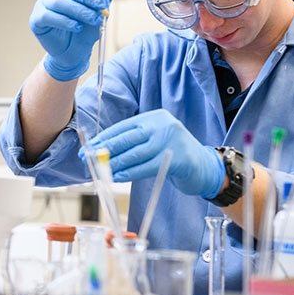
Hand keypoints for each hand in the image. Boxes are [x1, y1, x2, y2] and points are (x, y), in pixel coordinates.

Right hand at [29, 0, 118, 80]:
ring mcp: (42, 4)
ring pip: (59, 2)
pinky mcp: (36, 19)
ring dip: (80, 10)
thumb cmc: (84, 29)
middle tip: (104, 6)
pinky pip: (49, 16)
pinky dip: (65, 21)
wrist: (73, 52)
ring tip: (95, 20)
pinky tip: (78, 27)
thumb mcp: (98, 14)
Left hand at [80, 109, 224, 198]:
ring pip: (135, 153)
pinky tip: (116, 177)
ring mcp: (171, 140)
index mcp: (155, 117)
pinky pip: (146, 167)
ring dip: (114, 163)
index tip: (88, 148)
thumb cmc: (174, 155)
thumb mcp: (156, 140)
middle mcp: (163, 125)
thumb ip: (135, 142)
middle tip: (87, 159)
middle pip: (127, 138)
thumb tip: (103, 151)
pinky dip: (128, 173)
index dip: (104, 138)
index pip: (124, 127)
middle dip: (105, 150)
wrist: (205, 167)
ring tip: (100, 170)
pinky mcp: (177, 158)